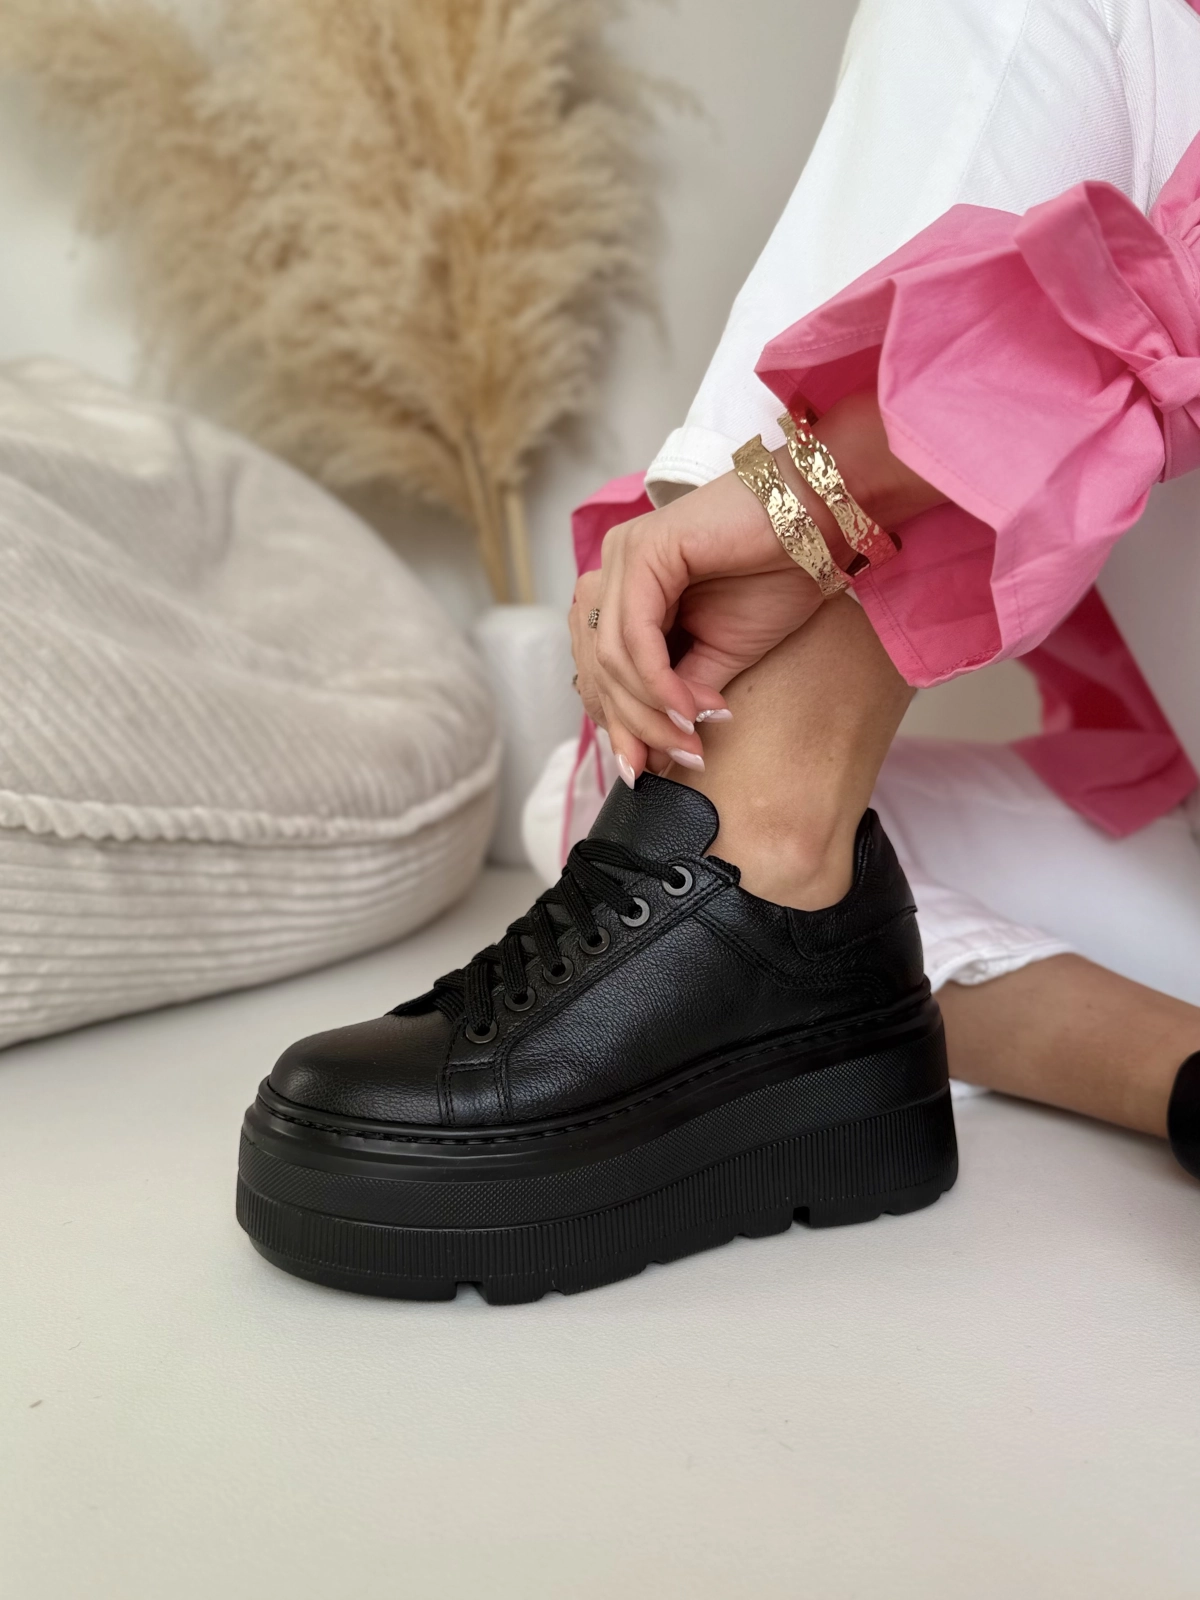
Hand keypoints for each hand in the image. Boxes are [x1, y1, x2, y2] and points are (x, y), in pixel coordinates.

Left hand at [570, 392, 945, 779]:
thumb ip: (681, 694)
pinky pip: (635, 636)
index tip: (646, 771)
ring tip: (691, 739)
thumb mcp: (721, 655)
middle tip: (673, 762)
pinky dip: (659, 682)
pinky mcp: (643, 551)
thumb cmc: (780, 575)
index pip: (599, 671)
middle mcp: (613, 571)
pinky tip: (688, 708)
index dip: (619, 726)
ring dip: (650, 712)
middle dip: (632, 727)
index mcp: (625, 592)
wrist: (824, 524)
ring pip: (612, 659)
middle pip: (597, 669)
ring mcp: (623, 556)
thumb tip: (656, 753)